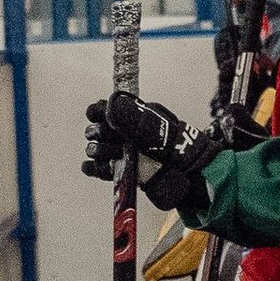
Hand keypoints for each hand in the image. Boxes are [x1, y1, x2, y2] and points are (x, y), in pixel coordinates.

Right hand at [81, 90, 220, 209]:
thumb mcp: (153, 126)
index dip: (98, 113)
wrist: (187, 175)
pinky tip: (92, 166)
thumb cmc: (175, 147)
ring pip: (97, 149)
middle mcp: (126, 135)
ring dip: (99, 150)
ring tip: (113, 154)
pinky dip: (93, 167)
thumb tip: (107, 104)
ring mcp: (123, 154)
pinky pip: (98, 169)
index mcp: (133, 117)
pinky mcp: (122, 173)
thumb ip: (129, 115)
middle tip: (113, 139)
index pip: (104, 110)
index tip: (97, 116)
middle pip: (98, 130)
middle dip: (100, 134)